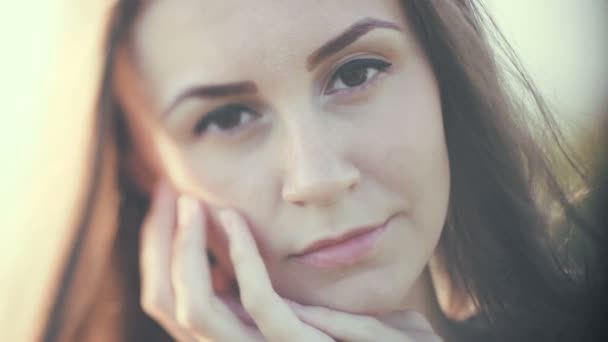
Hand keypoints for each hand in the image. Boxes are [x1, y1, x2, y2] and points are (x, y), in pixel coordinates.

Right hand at [139, 183, 329, 340]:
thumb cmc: (334, 326)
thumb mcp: (284, 304)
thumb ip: (248, 287)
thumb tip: (217, 249)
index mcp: (224, 334)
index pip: (164, 297)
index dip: (154, 247)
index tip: (163, 199)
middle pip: (165, 301)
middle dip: (158, 240)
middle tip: (167, 189)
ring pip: (196, 307)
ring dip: (186, 247)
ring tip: (191, 201)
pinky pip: (258, 300)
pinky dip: (241, 255)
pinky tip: (234, 217)